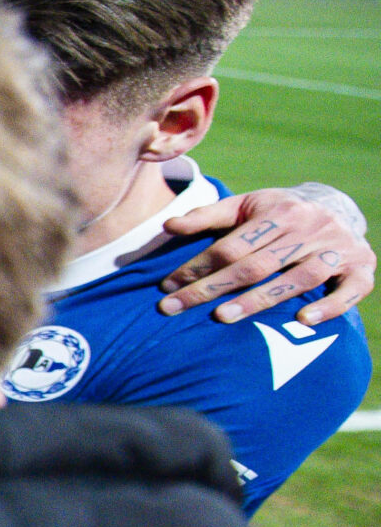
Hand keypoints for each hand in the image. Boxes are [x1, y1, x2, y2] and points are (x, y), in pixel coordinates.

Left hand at [157, 185, 374, 324]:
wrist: (338, 208)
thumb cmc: (277, 215)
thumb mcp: (245, 206)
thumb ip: (208, 216)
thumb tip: (168, 226)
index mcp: (281, 211)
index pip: (232, 245)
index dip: (197, 266)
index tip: (166, 287)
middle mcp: (312, 228)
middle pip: (257, 264)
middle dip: (212, 288)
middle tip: (174, 308)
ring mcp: (339, 248)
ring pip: (300, 278)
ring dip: (261, 300)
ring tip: (223, 317)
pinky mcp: (362, 267)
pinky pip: (350, 290)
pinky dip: (329, 306)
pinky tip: (303, 320)